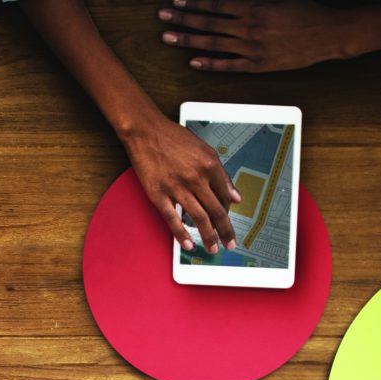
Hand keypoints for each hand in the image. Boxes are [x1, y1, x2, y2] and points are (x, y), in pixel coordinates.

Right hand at [123, 115, 239, 252]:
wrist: (146, 131)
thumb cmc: (173, 138)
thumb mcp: (205, 150)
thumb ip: (221, 174)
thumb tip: (234, 195)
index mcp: (210, 165)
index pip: (225, 197)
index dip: (229, 214)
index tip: (229, 224)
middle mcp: (196, 178)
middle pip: (216, 211)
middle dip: (225, 231)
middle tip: (229, 244)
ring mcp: (177, 187)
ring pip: (199, 218)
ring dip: (208, 236)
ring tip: (213, 248)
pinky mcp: (158, 194)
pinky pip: (172, 218)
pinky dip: (181, 234)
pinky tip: (188, 244)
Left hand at [158, 0, 352, 72]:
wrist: (328, 35)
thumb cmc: (304, 12)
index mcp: (253, 8)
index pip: (215, 4)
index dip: (193, 3)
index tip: (175, 1)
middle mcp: (249, 27)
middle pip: (209, 22)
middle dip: (183, 19)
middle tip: (162, 17)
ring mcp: (252, 48)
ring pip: (213, 43)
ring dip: (188, 40)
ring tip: (168, 37)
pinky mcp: (258, 65)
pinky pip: (229, 66)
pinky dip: (210, 64)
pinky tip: (193, 62)